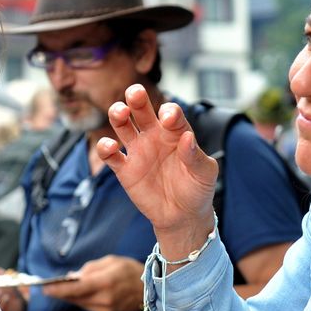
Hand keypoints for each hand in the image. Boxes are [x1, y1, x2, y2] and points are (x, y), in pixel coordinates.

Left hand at [42, 255, 143, 310]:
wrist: (152, 288)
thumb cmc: (130, 270)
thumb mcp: (110, 261)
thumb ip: (89, 269)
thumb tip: (71, 278)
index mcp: (105, 283)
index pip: (75, 288)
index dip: (58, 290)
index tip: (45, 288)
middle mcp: (105, 299)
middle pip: (76, 298)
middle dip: (63, 293)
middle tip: (51, 288)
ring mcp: (107, 310)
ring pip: (81, 304)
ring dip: (73, 297)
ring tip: (66, 289)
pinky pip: (89, 308)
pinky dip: (84, 301)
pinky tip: (84, 294)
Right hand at [96, 84, 219, 253]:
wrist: (183, 216)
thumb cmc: (197, 190)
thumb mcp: (204, 173)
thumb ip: (195, 156)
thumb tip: (187, 137)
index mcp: (175, 132)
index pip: (170, 114)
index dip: (169, 112)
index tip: (168, 118)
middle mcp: (154, 136)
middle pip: (141, 109)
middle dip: (136, 98)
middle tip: (135, 94)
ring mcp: (138, 151)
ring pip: (122, 124)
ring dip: (117, 113)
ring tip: (120, 113)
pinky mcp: (125, 169)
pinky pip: (110, 155)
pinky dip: (106, 147)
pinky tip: (110, 146)